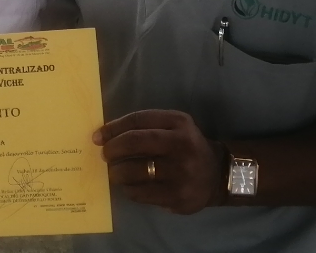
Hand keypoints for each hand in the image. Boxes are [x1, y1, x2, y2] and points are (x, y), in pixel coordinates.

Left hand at [94, 109, 225, 213]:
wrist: (217, 175)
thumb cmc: (185, 147)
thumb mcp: (174, 127)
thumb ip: (146, 127)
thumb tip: (105, 136)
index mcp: (178, 123)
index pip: (138, 120)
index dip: (113, 127)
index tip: (98, 136)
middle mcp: (181, 144)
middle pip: (135, 142)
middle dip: (113, 149)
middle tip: (105, 155)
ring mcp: (180, 172)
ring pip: (134, 171)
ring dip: (117, 172)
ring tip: (115, 173)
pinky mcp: (176, 196)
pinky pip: (140, 193)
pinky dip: (129, 189)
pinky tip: (130, 186)